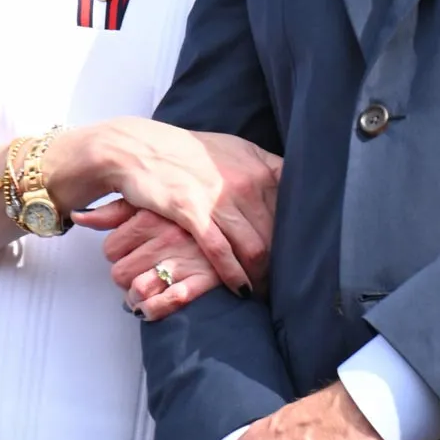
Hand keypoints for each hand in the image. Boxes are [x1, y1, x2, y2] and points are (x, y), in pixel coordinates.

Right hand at [47, 120, 279, 295]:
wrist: (137, 149)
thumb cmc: (185, 152)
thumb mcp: (230, 149)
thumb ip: (259, 167)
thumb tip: (288, 184)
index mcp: (257, 163)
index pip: (293, 203)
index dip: (300, 231)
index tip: (302, 250)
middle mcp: (244, 179)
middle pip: (277, 232)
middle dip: (281, 261)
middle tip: (282, 280)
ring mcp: (219, 197)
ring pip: (255, 246)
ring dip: (261, 274)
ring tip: (263, 290)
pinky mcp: (193, 213)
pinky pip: (222, 252)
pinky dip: (234, 275)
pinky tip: (240, 290)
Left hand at [71, 202, 224, 319]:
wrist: (250, 213)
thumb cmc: (193, 210)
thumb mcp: (154, 201)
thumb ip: (116, 211)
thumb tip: (78, 216)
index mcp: (154, 215)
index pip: (111, 247)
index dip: (116, 256)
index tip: (128, 256)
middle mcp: (166, 237)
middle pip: (119, 273)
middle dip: (125, 280)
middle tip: (137, 276)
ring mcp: (185, 259)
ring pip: (137, 291)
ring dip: (137, 298)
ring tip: (144, 294)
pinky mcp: (205, 280)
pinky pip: (164, 304)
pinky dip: (153, 310)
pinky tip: (153, 308)